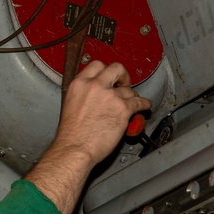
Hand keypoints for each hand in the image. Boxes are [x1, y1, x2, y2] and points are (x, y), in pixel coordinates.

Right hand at [26, 61, 150, 213]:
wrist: (75, 148)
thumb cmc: (71, 134)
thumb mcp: (70, 104)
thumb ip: (83, 94)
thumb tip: (94, 94)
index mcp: (79, 84)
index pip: (97, 65)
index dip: (106, 70)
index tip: (110, 76)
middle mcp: (95, 86)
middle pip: (116, 68)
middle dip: (123, 75)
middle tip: (124, 83)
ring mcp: (110, 96)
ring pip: (129, 89)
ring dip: (132, 96)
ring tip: (133, 102)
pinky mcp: (123, 109)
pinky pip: (140, 102)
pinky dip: (144, 105)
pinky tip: (144, 107)